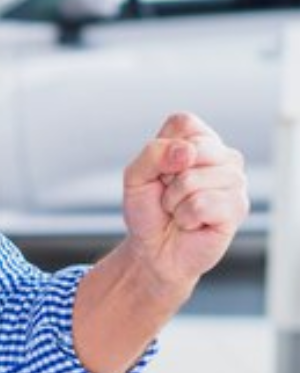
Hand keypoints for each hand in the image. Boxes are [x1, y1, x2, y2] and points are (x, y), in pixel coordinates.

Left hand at [120, 111, 248, 290]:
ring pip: (193, 180)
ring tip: (180, 210)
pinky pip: (202, 205)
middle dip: (167, 178)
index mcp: (200, 140)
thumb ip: (153, 154)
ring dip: (174, 201)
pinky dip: (186, 217)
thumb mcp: (135, 176)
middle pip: (193, 149)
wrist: (154, 249)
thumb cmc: (148, 210)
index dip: (162, 149)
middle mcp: (224, 156)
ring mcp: (235, 181)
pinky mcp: (238, 207)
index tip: (160, 171)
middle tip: (169, 194)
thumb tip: (187, 151)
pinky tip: (192, 223)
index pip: (184, 123)